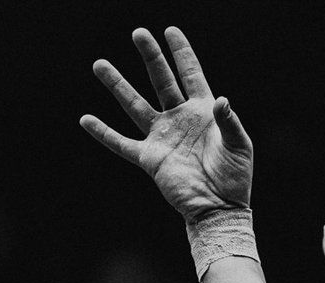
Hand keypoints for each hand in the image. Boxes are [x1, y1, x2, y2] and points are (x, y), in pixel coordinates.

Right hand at [80, 27, 251, 221]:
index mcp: (203, 112)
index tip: (170, 31)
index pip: (191, 75)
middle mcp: (179, 119)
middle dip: (150, 57)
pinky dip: (104, 133)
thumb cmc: (234, 177)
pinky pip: (122, 144)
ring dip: (118, 85)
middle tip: (138, 33)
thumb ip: (230, 121)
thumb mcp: (238, 146)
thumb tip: (221, 100)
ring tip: (100, 64)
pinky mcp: (150, 158)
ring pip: (135, 105)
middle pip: (161, 81)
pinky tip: (86, 120)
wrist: (219, 208)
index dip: (182, 53)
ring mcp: (162, 137)